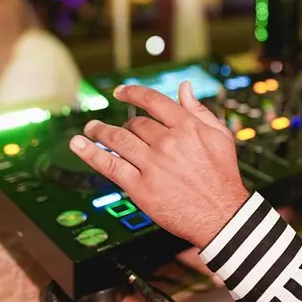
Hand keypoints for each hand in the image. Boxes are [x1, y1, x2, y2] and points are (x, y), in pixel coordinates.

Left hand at [68, 81, 249, 248]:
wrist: (221, 214)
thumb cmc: (223, 174)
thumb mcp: (219, 136)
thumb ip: (199, 109)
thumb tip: (184, 86)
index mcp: (187, 126)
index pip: (153, 101)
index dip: (133, 93)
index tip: (120, 92)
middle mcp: (168, 142)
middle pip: (135, 123)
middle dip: (124, 123)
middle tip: (115, 127)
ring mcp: (152, 165)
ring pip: (118, 139)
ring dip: (99, 131)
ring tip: (89, 129)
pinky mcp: (140, 187)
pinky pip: (110, 165)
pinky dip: (90, 153)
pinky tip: (78, 145)